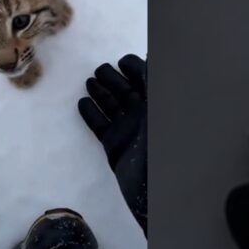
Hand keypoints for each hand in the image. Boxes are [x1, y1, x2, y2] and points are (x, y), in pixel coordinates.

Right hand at [78, 54, 146, 237]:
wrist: (158, 192)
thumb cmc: (166, 148)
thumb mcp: (162, 110)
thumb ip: (156, 82)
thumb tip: (152, 56)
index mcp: (158, 106)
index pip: (147, 80)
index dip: (135, 68)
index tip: (122, 61)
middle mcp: (144, 117)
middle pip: (126, 91)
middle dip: (113, 78)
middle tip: (100, 70)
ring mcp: (129, 132)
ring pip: (112, 106)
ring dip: (100, 92)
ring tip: (89, 82)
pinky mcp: (115, 147)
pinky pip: (100, 126)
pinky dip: (91, 114)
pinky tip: (82, 103)